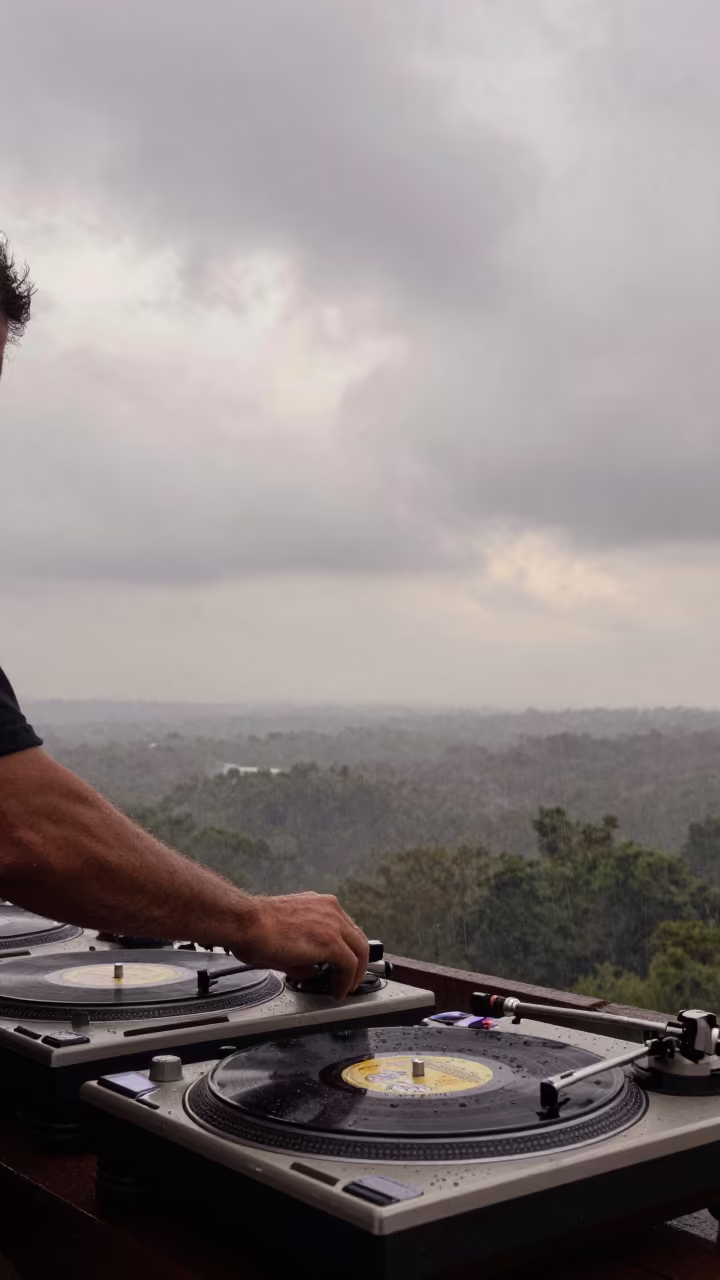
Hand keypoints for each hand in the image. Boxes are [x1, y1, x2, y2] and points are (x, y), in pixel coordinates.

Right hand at [234, 892, 368, 999]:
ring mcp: (333, 924)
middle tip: (350, 979)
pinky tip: (337, 991)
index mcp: (318, 904)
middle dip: (357, 962)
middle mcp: (330, 909)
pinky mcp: (331, 942)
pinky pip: (350, 965)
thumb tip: (311, 970)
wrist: (246, 923)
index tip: (343, 964)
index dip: (347, 949)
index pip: (345, 928)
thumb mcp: (286, 936)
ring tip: (345, 989)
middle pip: (357, 938)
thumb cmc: (254, 927)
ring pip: (360, 951)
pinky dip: (346, 981)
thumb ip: (304, 952)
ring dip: (355, 974)